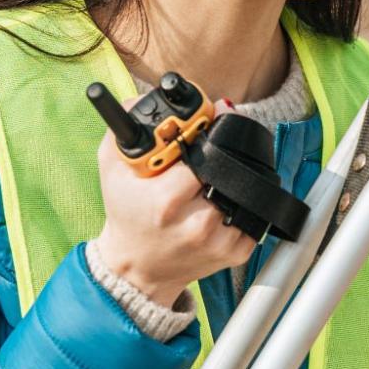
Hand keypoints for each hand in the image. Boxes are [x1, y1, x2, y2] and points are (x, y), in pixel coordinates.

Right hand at [93, 112, 254, 307]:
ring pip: (242, 191)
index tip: (206, 127)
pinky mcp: (235, 253)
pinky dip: (243, 205)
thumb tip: (141, 100)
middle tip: (212, 151)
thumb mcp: (113, 170)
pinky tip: (223, 202)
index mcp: (166, 201)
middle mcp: (197, 223)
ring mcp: (219, 241)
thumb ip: (124, 128)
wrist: (138, 268)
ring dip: (232, 181)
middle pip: (227, 171)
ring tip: (213, 180)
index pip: (202, 154)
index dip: (206, 136)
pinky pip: (254, 217)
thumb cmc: (126, 214)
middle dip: (221, 158)